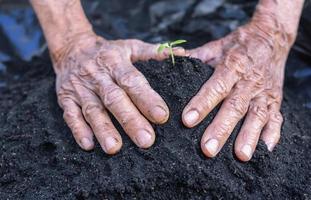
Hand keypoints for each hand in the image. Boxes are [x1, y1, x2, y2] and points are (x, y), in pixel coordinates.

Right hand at [53, 32, 183, 153]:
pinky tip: (88, 145)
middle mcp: (97, 76)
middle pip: (114, 99)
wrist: (72, 48)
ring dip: (103, 129)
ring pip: (93, 110)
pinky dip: (78, 130)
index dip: (146, 98)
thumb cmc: (108, 51)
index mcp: (115, 62)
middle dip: (130, 120)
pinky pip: (70, 115)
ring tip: (115, 148)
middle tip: (146, 140)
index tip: (162, 116)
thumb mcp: (130, 46)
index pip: (132, 81)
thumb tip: (182, 55)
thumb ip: (154, 52)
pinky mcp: (66, 98)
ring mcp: (80, 88)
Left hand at [182, 18, 291, 160]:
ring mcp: (264, 92)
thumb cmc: (239, 44)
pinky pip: (277, 118)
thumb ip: (197, 57)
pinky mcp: (275, 100)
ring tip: (241, 155)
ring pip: (257, 115)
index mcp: (232, 66)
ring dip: (249, 136)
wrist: (272, 37)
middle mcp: (249, 81)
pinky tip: (265, 150)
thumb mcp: (216, 46)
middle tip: (208, 149)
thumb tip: (174, 61)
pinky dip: (273, 134)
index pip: (215, 87)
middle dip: (222, 128)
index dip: (202, 103)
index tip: (188, 120)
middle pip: (235, 106)